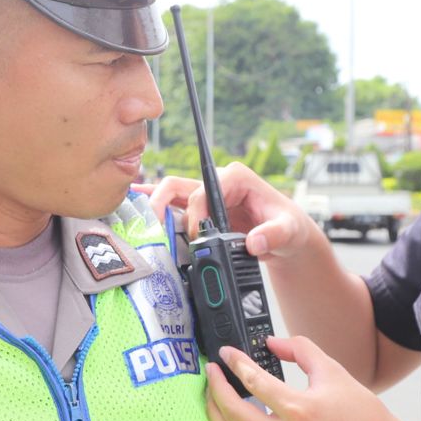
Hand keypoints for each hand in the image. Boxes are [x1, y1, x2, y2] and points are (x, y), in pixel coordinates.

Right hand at [134, 162, 317, 260]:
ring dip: (153, 207)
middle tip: (159, 231)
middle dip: (163, 206)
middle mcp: (216, 182)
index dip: (196, 213)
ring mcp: (205, 196)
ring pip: (169, 193)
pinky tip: (133, 204)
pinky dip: (152, 204)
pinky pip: (171, 204)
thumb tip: (254, 242)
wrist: (286, 237)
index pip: (204, 190)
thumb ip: (273, 235)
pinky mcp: (199, 210)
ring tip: (139, 223)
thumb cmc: (287, 226)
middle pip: (178, 186)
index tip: (197, 237)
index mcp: (236, 178)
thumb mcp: (287, 230)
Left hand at [204, 335, 411, 420]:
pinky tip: (239, 416)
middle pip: (231, 413)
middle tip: (211, 372)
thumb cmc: (363, 416)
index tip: (226, 354)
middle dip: (215, 388)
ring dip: (216, 414)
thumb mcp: (334, 372)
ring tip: (213, 396)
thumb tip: (271, 343)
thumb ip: (300, 350)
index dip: (234, 363)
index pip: (253, 381)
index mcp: (299, 410)